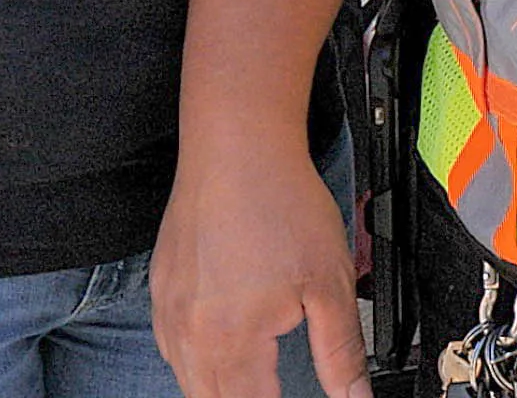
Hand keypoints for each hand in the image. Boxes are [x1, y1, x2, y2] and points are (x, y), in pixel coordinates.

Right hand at [153, 135, 366, 397]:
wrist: (237, 144)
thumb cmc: (281, 201)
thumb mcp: (329, 284)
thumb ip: (340, 352)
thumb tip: (355, 396)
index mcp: (232, 340)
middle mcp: (190, 332)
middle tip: (273, 392)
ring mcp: (168, 309)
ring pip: (186, 379)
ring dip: (216, 391)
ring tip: (249, 387)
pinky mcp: (160, 286)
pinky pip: (169, 346)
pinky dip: (193, 362)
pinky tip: (215, 354)